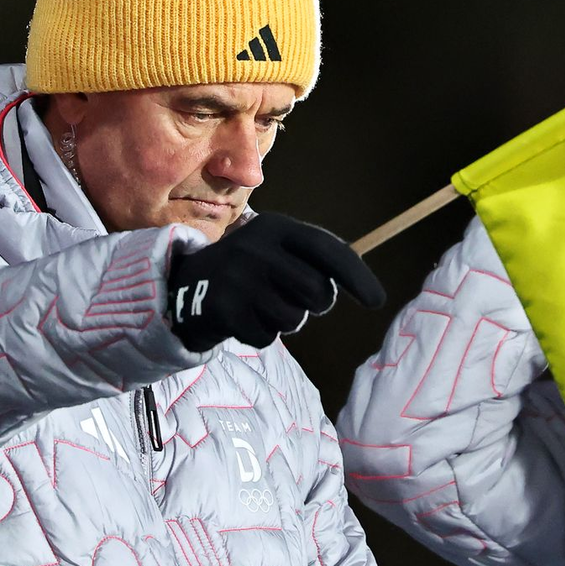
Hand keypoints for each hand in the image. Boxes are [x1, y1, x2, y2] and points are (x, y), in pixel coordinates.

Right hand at [167, 212, 385, 350]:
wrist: (187, 282)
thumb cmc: (253, 269)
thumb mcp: (280, 249)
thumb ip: (318, 262)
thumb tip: (372, 291)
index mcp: (276, 227)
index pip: (328, 251)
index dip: (357, 277)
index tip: (378, 301)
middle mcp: (256, 247)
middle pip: (317, 293)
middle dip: (314, 304)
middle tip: (291, 296)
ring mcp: (237, 277)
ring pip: (294, 319)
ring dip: (287, 321)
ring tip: (264, 305)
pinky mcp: (222, 308)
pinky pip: (267, 338)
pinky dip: (261, 334)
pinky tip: (244, 317)